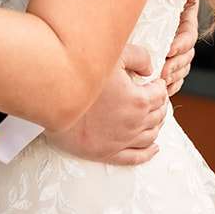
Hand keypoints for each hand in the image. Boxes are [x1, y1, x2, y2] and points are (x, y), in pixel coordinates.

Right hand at [45, 44, 167, 164]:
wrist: (54, 100)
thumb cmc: (82, 76)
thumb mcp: (113, 56)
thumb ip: (139, 57)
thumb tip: (150, 69)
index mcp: (139, 100)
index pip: (160, 94)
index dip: (160, 86)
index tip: (155, 82)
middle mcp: (135, 123)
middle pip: (158, 115)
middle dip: (161, 105)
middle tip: (156, 98)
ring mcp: (122, 140)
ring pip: (150, 136)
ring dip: (157, 126)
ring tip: (156, 118)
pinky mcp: (108, 153)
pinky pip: (136, 157)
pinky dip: (148, 153)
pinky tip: (154, 148)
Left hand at [161, 0, 197, 95]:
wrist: (137, 14)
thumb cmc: (152, 2)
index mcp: (184, 24)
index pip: (188, 37)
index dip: (180, 45)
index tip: (169, 50)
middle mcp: (183, 40)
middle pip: (186, 56)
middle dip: (174, 65)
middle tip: (161, 71)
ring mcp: (178, 55)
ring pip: (182, 69)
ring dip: (172, 76)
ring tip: (160, 80)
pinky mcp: (170, 68)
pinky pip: (176, 81)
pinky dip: (171, 86)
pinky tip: (163, 90)